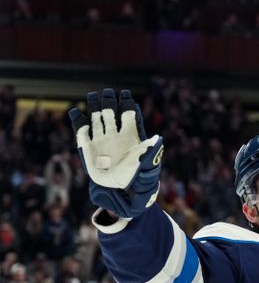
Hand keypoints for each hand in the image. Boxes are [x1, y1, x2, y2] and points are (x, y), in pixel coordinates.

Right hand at [69, 88, 162, 218]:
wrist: (117, 189)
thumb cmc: (135, 177)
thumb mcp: (145, 165)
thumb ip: (149, 152)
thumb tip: (158, 139)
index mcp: (130, 135)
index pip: (128, 114)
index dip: (127, 103)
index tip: (125, 94)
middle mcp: (115, 133)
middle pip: (110, 111)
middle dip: (108, 101)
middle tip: (107, 93)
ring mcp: (101, 138)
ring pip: (96, 117)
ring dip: (94, 106)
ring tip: (93, 96)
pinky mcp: (87, 146)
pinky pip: (81, 130)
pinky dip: (78, 121)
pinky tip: (76, 112)